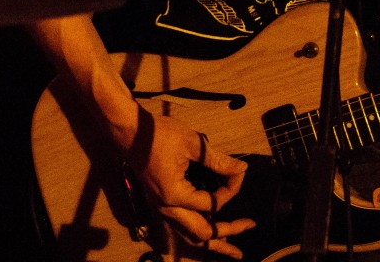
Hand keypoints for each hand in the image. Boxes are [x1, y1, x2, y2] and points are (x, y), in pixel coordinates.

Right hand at [128, 110, 255, 258]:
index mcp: (174, 196)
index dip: (231, 189)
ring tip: (231, 247)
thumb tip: (240, 169)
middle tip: (249, 225)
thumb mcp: (193, 144)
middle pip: (201, 234)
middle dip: (227, 233)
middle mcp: (166, 209)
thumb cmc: (157, 135)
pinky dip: (197, 232)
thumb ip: (218, 161)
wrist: (130, 131)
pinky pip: (180, 227)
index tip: (239, 173)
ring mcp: (160, 208)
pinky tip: (209, 228)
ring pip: (188, 236)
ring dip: (211, 242)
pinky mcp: (159, 203)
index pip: (212, 203)